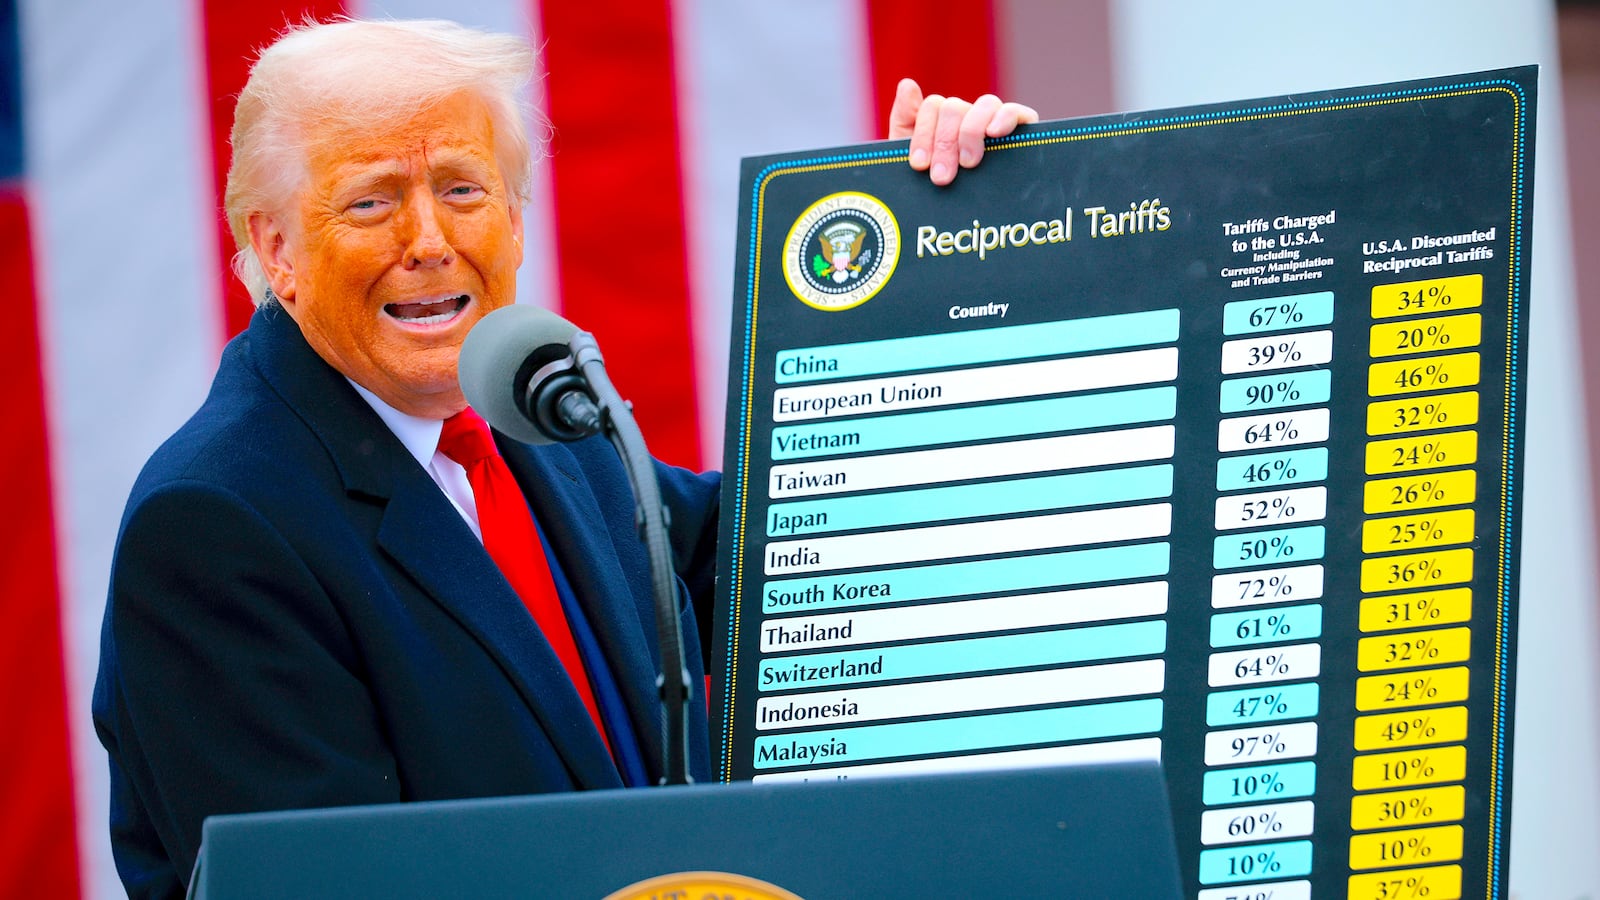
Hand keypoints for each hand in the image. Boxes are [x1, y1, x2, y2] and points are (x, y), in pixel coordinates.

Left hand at [888, 78, 1038, 185]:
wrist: (959, 225)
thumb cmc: (933, 189)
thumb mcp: (911, 159)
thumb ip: (904, 120)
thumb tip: (907, 84)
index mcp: (942, 121)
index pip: (933, 107)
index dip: (924, 134)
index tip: (919, 165)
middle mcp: (968, 117)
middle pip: (955, 108)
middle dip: (944, 143)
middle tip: (941, 177)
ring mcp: (994, 123)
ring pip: (985, 104)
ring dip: (971, 132)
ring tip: (968, 163)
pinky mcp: (1021, 132)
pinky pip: (1016, 112)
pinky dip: (1005, 117)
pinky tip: (995, 133)